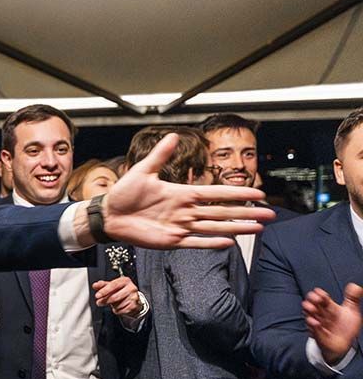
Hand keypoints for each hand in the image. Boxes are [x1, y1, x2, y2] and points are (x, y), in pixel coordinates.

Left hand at [88, 133, 272, 248]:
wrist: (108, 215)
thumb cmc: (124, 194)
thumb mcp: (143, 171)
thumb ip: (160, 155)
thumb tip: (173, 135)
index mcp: (181, 193)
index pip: (216, 193)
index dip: (237, 193)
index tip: (257, 193)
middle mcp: (185, 211)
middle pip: (222, 212)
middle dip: (246, 213)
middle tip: (269, 214)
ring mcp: (180, 226)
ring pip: (214, 227)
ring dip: (236, 228)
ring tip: (257, 228)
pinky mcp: (171, 241)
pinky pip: (195, 242)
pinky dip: (211, 243)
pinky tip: (229, 242)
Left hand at [93, 276, 141, 315]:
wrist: (133, 299)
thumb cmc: (121, 291)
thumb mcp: (112, 286)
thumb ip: (103, 285)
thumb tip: (95, 285)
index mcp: (125, 280)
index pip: (113, 285)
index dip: (104, 291)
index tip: (97, 295)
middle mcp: (131, 288)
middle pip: (114, 297)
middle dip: (105, 301)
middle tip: (99, 302)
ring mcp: (134, 297)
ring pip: (117, 305)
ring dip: (112, 306)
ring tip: (114, 303)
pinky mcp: (134, 306)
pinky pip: (121, 310)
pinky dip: (117, 310)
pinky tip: (119, 306)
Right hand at [303, 284, 362, 365]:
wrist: (342, 345)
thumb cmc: (346, 328)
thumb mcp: (351, 311)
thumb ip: (353, 298)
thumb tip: (355, 286)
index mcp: (329, 307)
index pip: (322, 297)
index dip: (319, 294)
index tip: (320, 292)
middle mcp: (322, 314)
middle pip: (313, 303)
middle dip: (312, 300)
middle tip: (316, 299)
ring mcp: (318, 323)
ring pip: (309, 314)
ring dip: (309, 310)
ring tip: (313, 309)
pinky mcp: (317, 333)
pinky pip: (313, 328)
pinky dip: (313, 325)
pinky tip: (316, 323)